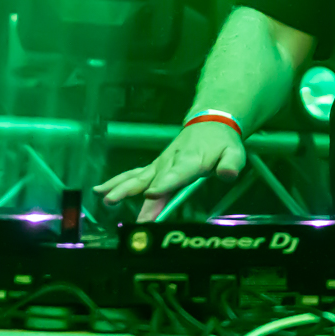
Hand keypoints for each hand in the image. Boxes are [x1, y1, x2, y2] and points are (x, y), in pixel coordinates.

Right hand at [93, 122, 244, 221]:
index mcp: (191, 161)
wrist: (210, 123)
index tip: (152, 193)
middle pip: (153, 180)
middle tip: (129, 212)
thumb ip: (231, 165)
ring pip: (139, 177)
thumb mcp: (234, 153)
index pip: (177, 174)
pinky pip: (134, 174)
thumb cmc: (222, 143)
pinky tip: (100, 191)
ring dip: (122, 188)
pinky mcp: (154, 167)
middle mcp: (170, 162)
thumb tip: (228, 174)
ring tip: (107, 199)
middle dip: (141, 198)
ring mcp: (160, 164)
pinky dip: (117, 181)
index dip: (164, 184)